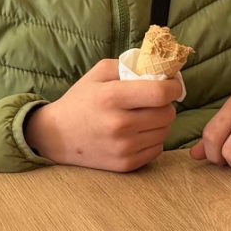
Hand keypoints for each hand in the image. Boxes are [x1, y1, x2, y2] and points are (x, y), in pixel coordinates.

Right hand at [22, 60, 182, 172]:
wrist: (57, 137)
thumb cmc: (80, 101)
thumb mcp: (98, 73)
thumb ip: (129, 65)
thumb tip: (162, 68)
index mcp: (112, 97)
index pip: (160, 93)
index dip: (173, 87)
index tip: (172, 85)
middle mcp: (119, 125)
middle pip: (168, 114)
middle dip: (166, 105)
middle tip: (153, 102)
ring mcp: (123, 148)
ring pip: (165, 132)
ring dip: (160, 123)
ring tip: (142, 117)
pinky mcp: (126, 165)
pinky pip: (157, 149)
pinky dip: (152, 139)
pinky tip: (137, 133)